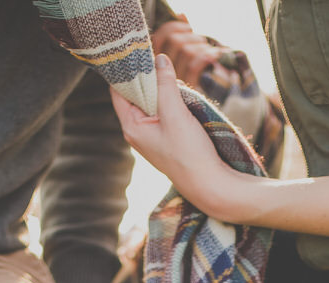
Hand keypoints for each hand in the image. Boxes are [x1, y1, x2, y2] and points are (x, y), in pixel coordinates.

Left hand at [110, 54, 251, 220]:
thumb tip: (159, 59)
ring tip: (173, 79)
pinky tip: (181, 97)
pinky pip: (162, 112)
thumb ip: (166, 85)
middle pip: (134, 94)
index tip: (139, 53)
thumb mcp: (176, 114)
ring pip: (151, 102)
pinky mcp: (165, 138)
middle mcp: (137, 131)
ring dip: (162, 89)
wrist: (209, 183)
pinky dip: (170, 101)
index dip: (126, 71)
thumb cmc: (189, 153)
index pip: (118, 90)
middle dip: (147, 78)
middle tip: (160, 61)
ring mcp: (151, 136)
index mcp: (131, 126)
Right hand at [151, 19, 235, 90]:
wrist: (205, 117)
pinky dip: (207, 55)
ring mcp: (174, 85)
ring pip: (185, 50)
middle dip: (190, 36)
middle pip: (174, 41)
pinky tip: (215, 55)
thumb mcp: (187, 55)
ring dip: (200, 45)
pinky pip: (195, 64)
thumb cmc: (195, 78)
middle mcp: (160, 76)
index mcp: (155, 68)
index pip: (158, 38)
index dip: (172, 27)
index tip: (187, 27)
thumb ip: (182, 35)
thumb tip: (181, 14)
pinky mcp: (189, 93)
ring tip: (208, 51)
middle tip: (200, 42)